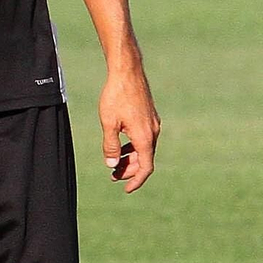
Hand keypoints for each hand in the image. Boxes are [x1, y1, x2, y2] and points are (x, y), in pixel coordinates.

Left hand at [99, 67, 160, 192]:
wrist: (127, 72)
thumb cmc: (116, 96)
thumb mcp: (108, 123)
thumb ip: (111, 146)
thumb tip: (112, 165)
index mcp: (145, 137)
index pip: (146, 167)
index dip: (136, 180)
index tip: (126, 189)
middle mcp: (153, 132)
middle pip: (145, 160)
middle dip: (130, 170)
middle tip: (113, 176)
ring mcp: (153, 124)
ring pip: (145, 149)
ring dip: (132, 159)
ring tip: (115, 164)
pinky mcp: (149, 117)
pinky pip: (144, 138)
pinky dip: (134, 146)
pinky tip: (121, 145)